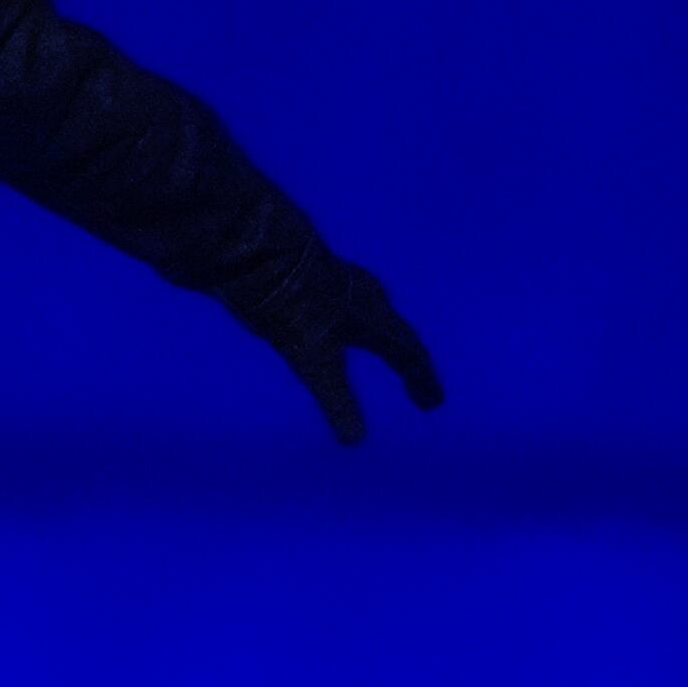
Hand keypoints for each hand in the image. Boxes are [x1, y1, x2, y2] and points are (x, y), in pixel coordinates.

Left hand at [254, 254, 442, 444]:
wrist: (255, 246)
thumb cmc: (292, 301)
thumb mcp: (312, 357)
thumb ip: (336, 399)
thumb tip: (355, 440)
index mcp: (374, 315)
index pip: (408, 352)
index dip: (420, 380)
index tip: (432, 403)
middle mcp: (363, 295)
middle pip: (395, 330)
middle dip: (406, 358)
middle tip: (415, 378)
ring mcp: (336, 281)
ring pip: (370, 311)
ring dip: (381, 334)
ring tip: (382, 344)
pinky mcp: (308, 274)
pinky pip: (342, 303)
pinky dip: (350, 320)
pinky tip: (331, 316)